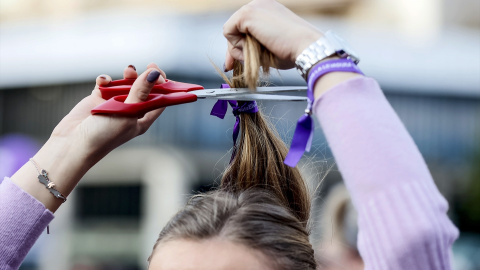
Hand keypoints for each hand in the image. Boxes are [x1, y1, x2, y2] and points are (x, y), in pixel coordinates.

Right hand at [51, 63, 166, 162]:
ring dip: (128, 76)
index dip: (164, 86)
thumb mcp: (127, 113)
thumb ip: (140, 93)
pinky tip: (103, 81)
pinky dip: (106, 80)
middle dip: (147, 77)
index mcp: (142, 120)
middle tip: (149, 65)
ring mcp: (114, 105)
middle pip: (144, 90)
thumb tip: (154, 74)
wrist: (72, 144)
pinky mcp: (98, 100)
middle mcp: (130, 112)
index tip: (160, 73)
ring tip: (128, 70)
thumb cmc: (104, 135)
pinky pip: (106, 85)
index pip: (160, 100)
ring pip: (126, 85)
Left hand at [223, 0, 322, 69]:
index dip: (238, 45)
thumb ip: (252, 48)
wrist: (306, 45)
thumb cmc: (294, 50)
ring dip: (240, 48)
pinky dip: (237, 46)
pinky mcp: (247, 14)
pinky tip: (253, 48)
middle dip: (233, 48)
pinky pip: (228, 32)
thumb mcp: (268, 49)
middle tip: (231, 66)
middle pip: (234, 28)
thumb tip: (234, 55)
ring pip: (230, 30)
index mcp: (268, 11)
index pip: (244, 27)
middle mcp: (259, 5)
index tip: (234, 62)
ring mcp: (253, 7)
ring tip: (258, 54)